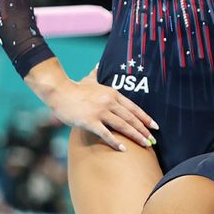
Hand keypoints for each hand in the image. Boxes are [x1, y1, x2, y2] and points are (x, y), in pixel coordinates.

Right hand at [26, 60, 157, 150]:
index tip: (155, 126)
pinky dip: (115, 142)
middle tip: (153, 141)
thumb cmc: (74, 88)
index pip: (134, 108)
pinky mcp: (90, 121)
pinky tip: (124, 149)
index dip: (145, 118)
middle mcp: (109, 102)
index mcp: (113, 94)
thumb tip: (98, 64)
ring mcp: (100, 112)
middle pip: (131, 118)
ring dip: (135, 136)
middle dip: (143, 130)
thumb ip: (96, 73)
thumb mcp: (89, 79)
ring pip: (122, 126)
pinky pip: (106, 134)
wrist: (59, 92)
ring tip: (145, 145)